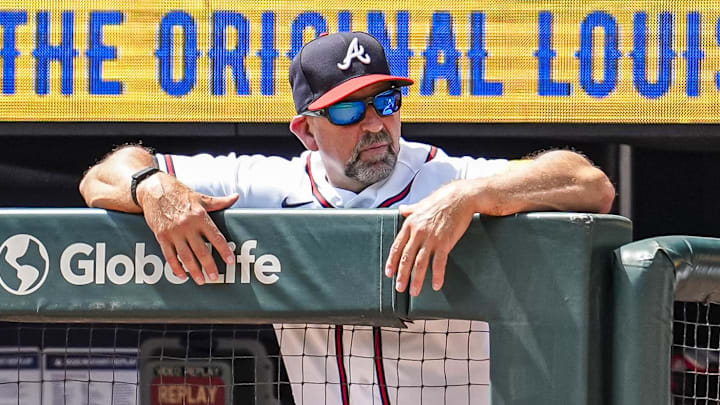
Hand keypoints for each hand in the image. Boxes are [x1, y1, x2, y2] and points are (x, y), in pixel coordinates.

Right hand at [137, 173, 238, 284]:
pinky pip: (170, 255)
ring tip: (201, 280)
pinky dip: (176, 267)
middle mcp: (187, 226)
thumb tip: (236, 197)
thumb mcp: (201, 197)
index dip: (224, 250)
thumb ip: (219, 202)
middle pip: (201, 250)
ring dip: (194, 270)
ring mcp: (174, 232)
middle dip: (209, 266)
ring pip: (185, 256)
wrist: (154, 189)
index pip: (215, 237)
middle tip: (215, 277)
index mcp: (200, 216)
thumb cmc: (179, 193)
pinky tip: (183, 275)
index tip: (231, 261)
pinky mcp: (162, 236)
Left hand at [385, 181, 478, 295]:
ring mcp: (431, 238)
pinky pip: (439, 263)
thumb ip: (411, 209)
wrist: (461, 197)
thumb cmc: (442, 200)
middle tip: (399, 287)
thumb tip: (402, 209)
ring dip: (416, 279)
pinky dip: (437, 275)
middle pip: (406, 258)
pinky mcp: (445, 242)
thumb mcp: (422, 204)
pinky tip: (436, 285)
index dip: (392, 261)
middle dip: (402, 275)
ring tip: (414, 291)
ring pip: (420, 263)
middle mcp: (418, 232)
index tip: (389, 272)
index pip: (397, 246)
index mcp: (410, 224)